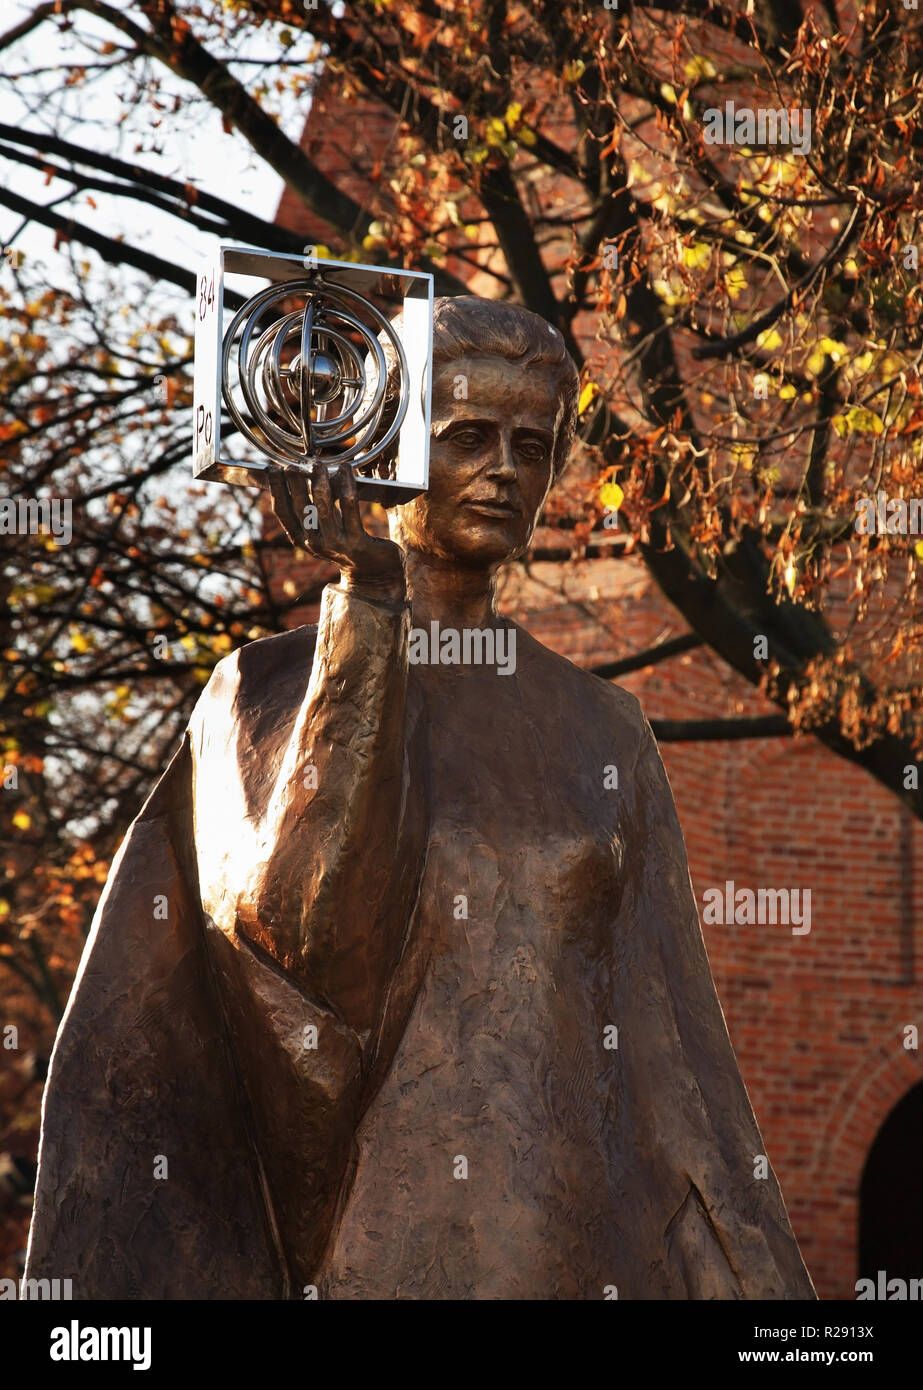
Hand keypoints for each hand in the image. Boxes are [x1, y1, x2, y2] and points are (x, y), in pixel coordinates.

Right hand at [267, 461, 405, 601]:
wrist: (373, 573)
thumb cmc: (346, 542)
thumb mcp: (322, 527)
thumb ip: (310, 506)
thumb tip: (296, 475)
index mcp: (301, 538)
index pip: (283, 511)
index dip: (276, 489)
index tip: (272, 469)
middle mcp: (314, 542)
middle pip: (300, 508)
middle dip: (294, 483)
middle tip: (293, 465)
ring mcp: (335, 543)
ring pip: (323, 506)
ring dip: (319, 482)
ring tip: (318, 464)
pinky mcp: (357, 542)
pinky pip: (350, 507)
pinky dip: (346, 484)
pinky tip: (346, 470)